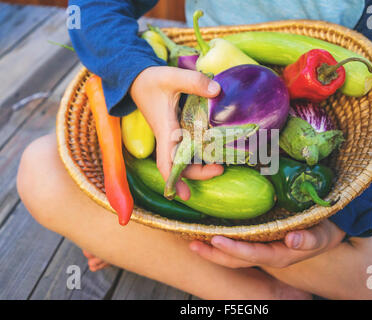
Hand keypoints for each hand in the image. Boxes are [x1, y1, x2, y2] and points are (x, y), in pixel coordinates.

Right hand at [130, 66, 222, 199]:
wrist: (138, 79)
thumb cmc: (151, 80)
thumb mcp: (171, 76)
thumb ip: (193, 82)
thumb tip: (217, 91)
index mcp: (165, 131)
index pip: (166, 161)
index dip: (174, 179)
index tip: (183, 195)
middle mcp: (169, 138)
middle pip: (181, 166)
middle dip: (199, 173)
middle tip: (220, 169)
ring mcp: (173, 135)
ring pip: (187, 158)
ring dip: (202, 164)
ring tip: (222, 162)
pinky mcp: (178, 129)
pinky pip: (190, 146)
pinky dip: (202, 150)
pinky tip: (217, 148)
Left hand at [189, 219, 344, 267]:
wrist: (326, 233)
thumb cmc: (322, 232)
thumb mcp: (321, 236)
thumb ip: (308, 240)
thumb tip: (292, 240)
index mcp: (279, 255)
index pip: (252, 255)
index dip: (233, 250)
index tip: (215, 239)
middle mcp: (267, 255)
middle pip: (236, 261)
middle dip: (214, 254)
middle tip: (192, 244)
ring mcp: (262, 250)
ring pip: (234, 256)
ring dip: (213, 251)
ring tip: (193, 242)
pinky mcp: (259, 242)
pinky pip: (238, 245)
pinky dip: (222, 242)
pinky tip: (208, 233)